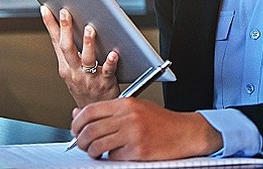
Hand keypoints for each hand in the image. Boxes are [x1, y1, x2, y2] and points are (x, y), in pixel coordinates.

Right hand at [40, 5, 119, 105]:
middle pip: (67, 48)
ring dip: (87, 43)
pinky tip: (114, 53)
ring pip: (87, 58)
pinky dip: (111, 61)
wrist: (93, 113)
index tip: (46, 9)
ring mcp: (89, 77)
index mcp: (65, 66)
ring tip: (89, 29)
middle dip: (66, 29)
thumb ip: (71, 52)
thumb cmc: (85, 88)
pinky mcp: (104, 82)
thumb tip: (70, 26)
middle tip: (66, 13)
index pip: (55, 42)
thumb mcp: (71, 71)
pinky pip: (108, 70)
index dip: (50, 25)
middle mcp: (74, 71)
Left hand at [71, 98, 222, 159]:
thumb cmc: (162, 122)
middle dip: (81, 141)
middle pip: (89, 130)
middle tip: (84, 145)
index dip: (76, 123)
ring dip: (93, 152)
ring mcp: (133, 134)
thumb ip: (109, 111)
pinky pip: (113, 157)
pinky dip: (112, 158)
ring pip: (97, 146)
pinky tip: (120, 153)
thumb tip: (79, 114)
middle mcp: (129, 117)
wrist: (186, 132)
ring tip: (98, 152)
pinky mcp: (138, 150)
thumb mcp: (136, 108)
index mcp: (127, 104)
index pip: (90, 111)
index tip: (76, 130)